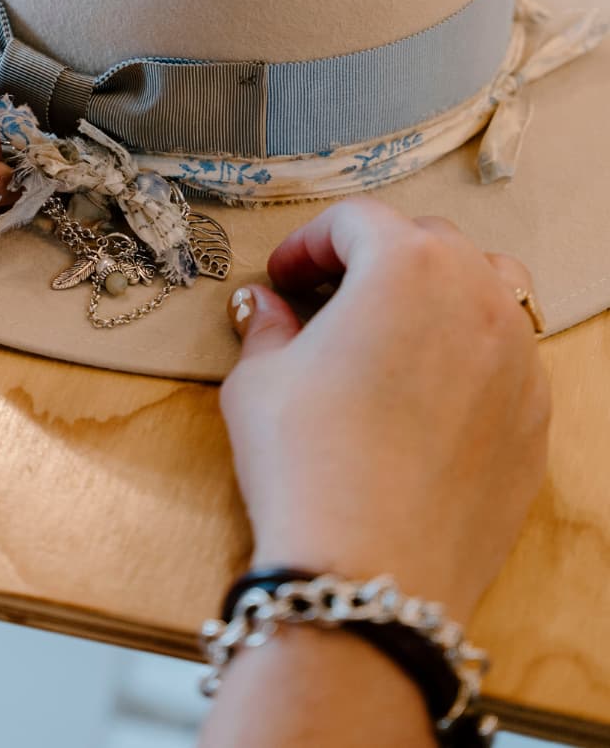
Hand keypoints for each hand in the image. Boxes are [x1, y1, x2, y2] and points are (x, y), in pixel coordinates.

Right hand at [220, 197, 549, 623]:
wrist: (370, 573)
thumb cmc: (307, 463)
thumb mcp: (258, 381)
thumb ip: (267, 326)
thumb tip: (266, 308)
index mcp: (405, 266)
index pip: (356, 221)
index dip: (308, 242)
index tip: (283, 276)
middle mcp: (476, 296)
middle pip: (428, 241)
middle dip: (374, 258)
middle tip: (328, 297)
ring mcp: (517, 358)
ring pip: (487, 288)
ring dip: (439, 291)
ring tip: (394, 330)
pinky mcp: (535, 418)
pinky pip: (505, 359)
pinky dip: (468, 354)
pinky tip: (425, 396)